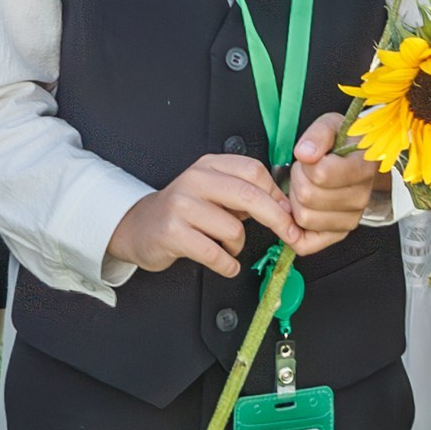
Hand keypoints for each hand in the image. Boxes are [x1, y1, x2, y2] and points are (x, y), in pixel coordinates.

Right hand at [106, 155, 301, 275]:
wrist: (140, 226)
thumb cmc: (184, 211)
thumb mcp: (212, 191)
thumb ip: (243, 194)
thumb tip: (283, 206)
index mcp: (209, 165)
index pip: (253, 171)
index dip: (277, 194)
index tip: (289, 212)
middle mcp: (195, 180)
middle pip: (249, 195)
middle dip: (277, 219)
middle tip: (291, 235)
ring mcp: (182, 206)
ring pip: (233, 229)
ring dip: (238, 246)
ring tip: (227, 247)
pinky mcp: (173, 232)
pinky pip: (215, 253)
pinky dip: (227, 264)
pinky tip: (225, 263)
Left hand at [284, 113, 380, 256]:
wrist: (356, 162)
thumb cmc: (342, 144)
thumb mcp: (332, 126)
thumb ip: (318, 134)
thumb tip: (305, 153)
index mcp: (363, 168)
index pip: (321, 173)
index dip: (306, 162)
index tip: (311, 156)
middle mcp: (361, 198)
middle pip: (308, 196)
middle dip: (297, 179)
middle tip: (305, 171)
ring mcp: (351, 219)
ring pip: (304, 217)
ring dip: (295, 200)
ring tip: (306, 186)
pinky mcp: (338, 234)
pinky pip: (307, 244)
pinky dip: (294, 230)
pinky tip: (297, 211)